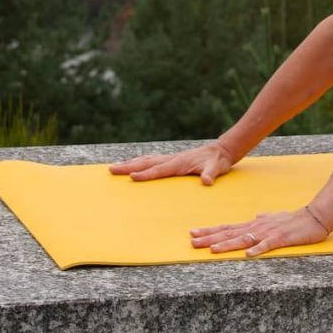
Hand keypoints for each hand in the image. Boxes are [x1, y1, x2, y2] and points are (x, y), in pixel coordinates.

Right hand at [108, 141, 237, 184]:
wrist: (221, 151)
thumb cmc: (218, 161)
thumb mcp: (216, 168)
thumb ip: (210, 174)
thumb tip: (207, 181)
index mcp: (179, 162)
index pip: (159, 169)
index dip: (145, 174)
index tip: (131, 176)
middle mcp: (171, 159)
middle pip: (146, 162)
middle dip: (128, 166)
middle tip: (111, 170)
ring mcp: (170, 158)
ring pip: (146, 160)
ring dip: (130, 163)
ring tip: (115, 167)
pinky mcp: (171, 160)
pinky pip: (151, 161)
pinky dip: (139, 162)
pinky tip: (133, 165)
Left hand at [190, 205, 332, 256]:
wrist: (314, 217)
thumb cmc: (294, 219)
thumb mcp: (275, 218)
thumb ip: (264, 218)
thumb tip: (256, 216)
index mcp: (254, 224)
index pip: (227, 227)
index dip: (210, 231)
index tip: (194, 233)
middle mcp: (257, 227)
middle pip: (229, 233)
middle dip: (210, 238)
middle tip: (193, 242)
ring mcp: (268, 233)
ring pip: (243, 239)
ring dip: (227, 245)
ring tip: (212, 250)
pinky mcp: (281, 239)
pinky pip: (267, 245)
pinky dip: (257, 249)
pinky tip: (247, 254)